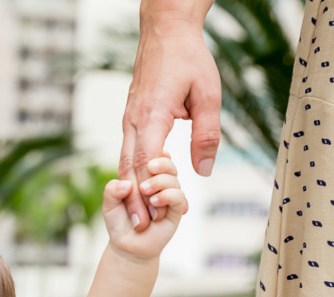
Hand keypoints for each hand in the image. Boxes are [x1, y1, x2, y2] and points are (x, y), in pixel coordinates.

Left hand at [103, 155, 186, 261]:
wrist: (128, 246)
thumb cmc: (119, 223)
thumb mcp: (109, 205)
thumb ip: (112, 191)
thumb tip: (125, 183)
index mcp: (145, 178)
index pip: (154, 158)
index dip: (153, 153)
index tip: (146, 158)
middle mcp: (160, 185)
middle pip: (168, 164)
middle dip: (160, 164)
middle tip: (149, 168)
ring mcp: (169, 197)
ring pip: (174, 179)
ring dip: (160, 182)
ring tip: (145, 191)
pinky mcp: (176, 211)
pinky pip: (178, 197)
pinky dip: (167, 196)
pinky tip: (155, 202)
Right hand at [121, 17, 219, 230]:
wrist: (165, 31)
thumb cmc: (188, 58)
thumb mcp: (209, 95)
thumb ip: (207, 134)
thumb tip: (203, 170)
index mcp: (151, 115)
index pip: (145, 161)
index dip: (147, 192)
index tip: (151, 215)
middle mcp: (133, 120)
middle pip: (128, 169)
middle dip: (134, 201)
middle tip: (141, 228)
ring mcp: (128, 119)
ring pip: (124, 162)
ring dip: (131, 190)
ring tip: (138, 216)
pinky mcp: (131, 118)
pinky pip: (128, 150)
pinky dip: (131, 173)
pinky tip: (139, 189)